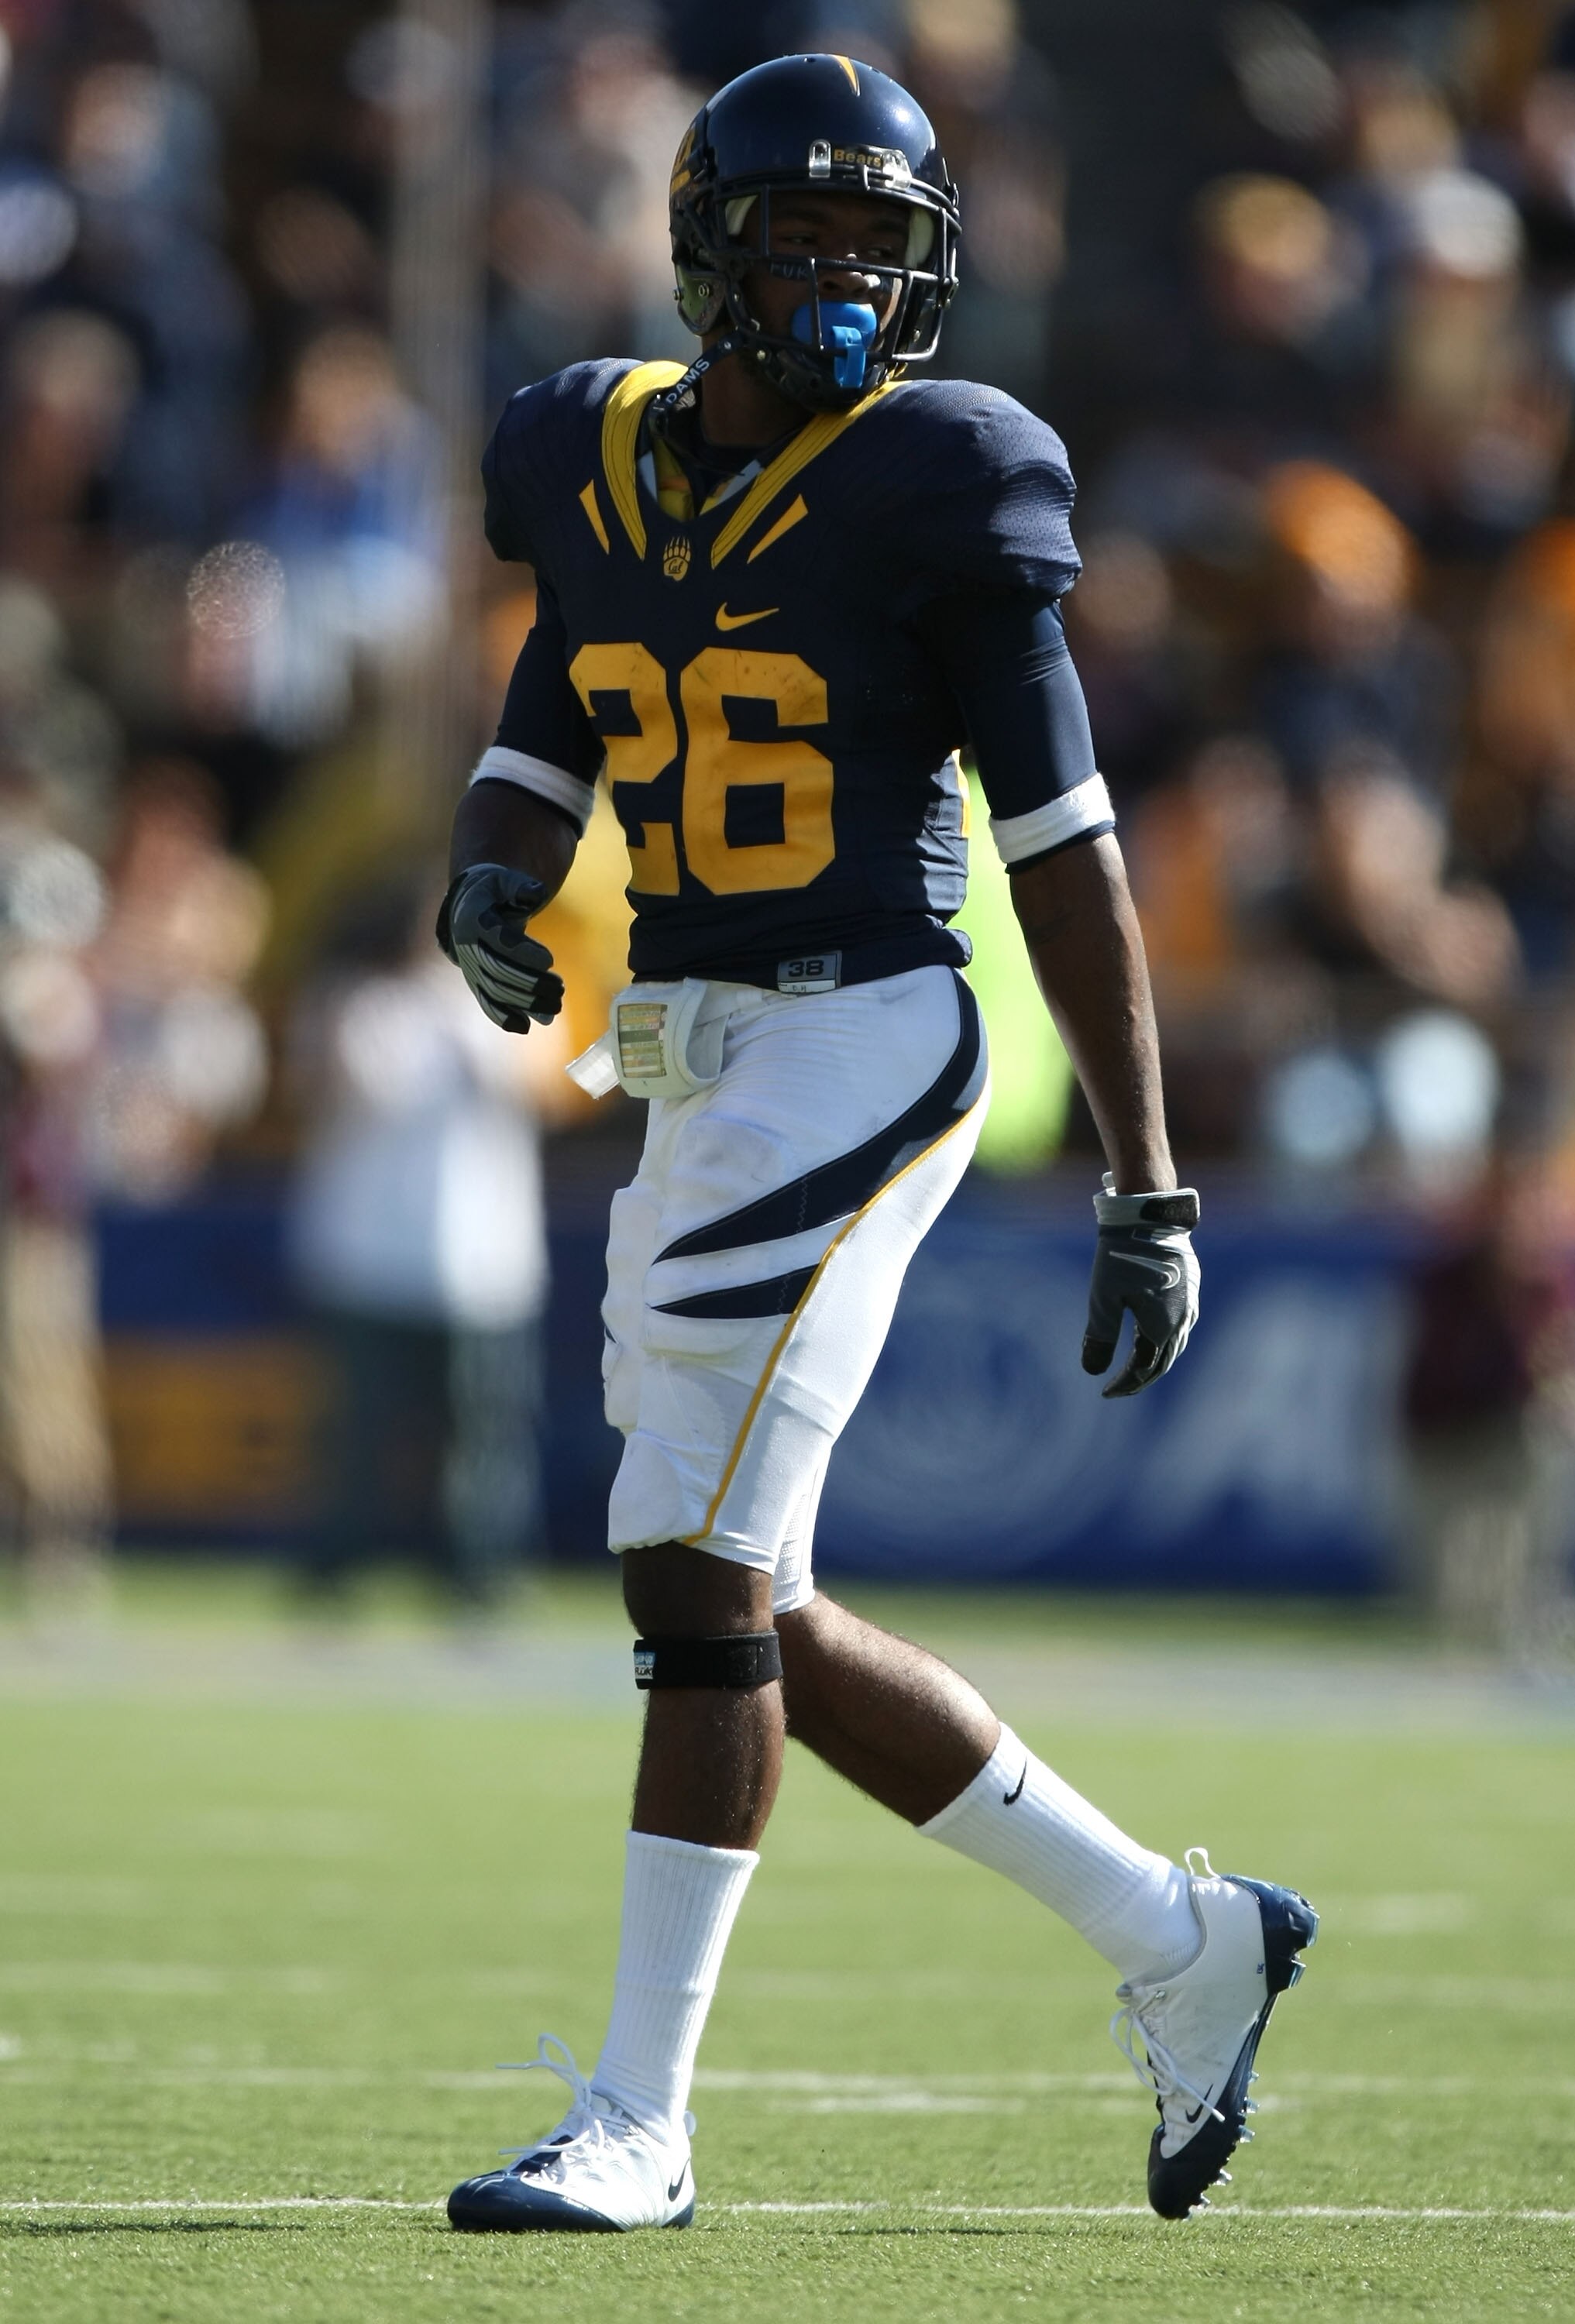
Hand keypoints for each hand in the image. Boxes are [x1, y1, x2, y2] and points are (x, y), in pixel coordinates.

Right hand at [436, 863, 563, 1032]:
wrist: (467, 906)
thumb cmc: (493, 890)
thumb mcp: (504, 880)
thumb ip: (520, 886)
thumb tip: (537, 892)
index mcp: (473, 918)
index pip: (497, 938)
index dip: (522, 951)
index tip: (549, 961)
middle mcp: (467, 946)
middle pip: (497, 970)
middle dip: (530, 982)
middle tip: (560, 988)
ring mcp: (470, 967)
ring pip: (495, 989)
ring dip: (525, 1002)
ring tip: (556, 1006)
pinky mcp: (476, 981)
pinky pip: (486, 1002)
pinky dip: (504, 1016)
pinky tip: (526, 1027)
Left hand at [1081, 1175, 1199, 1397]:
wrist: (1149, 1215)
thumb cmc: (1121, 1256)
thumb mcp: (1103, 1298)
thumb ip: (1099, 1336)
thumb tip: (1093, 1371)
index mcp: (1163, 1327)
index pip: (1144, 1370)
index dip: (1125, 1384)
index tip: (1104, 1392)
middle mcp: (1182, 1320)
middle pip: (1162, 1363)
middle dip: (1140, 1379)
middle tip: (1118, 1388)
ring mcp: (1190, 1305)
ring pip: (1174, 1346)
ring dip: (1154, 1361)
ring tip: (1133, 1370)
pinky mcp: (1190, 1290)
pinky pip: (1180, 1327)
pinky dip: (1163, 1341)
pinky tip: (1151, 1338)